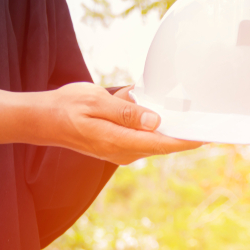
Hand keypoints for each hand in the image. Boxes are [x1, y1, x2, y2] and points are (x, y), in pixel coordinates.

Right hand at [43, 83, 200, 164]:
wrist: (42, 120)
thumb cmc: (67, 107)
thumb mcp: (96, 102)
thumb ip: (126, 112)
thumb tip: (155, 122)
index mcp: (118, 141)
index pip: (161, 144)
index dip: (186, 140)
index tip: (206, 135)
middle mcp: (123, 152)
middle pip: (161, 142)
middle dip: (176, 126)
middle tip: (190, 107)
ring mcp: (121, 151)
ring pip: (152, 136)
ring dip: (155, 118)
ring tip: (138, 98)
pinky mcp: (119, 146)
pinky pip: (141, 134)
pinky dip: (143, 119)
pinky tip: (129, 100)